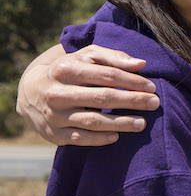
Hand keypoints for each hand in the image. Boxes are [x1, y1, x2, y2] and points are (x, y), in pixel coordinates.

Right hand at [16, 44, 159, 145]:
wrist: (30, 90)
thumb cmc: (70, 69)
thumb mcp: (86, 56)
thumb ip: (113, 57)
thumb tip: (141, 64)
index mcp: (66, 69)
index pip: (107, 75)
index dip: (132, 81)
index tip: (152, 87)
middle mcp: (57, 92)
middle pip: (102, 98)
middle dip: (132, 101)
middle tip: (155, 103)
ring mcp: (54, 115)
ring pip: (92, 120)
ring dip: (120, 123)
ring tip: (142, 123)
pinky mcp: (53, 134)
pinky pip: (80, 138)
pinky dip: (99, 139)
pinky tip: (117, 136)